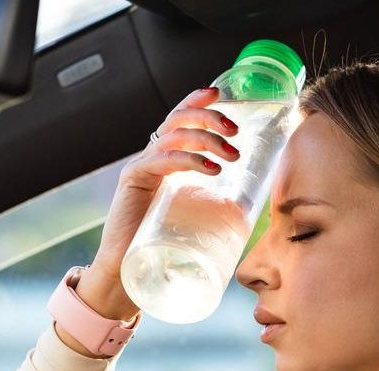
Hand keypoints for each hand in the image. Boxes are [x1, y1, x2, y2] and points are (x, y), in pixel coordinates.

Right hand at [92, 86, 241, 274]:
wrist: (127, 268)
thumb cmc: (164, 245)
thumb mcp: (193, 214)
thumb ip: (211, 202)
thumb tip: (250, 207)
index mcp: (164, 159)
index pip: (179, 118)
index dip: (197, 101)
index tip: (221, 94)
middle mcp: (151, 157)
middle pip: (178, 119)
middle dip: (209, 118)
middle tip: (234, 131)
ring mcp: (140, 167)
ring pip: (174, 136)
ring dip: (207, 139)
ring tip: (231, 155)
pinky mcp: (133, 181)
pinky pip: (162, 160)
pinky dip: (189, 160)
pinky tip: (211, 168)